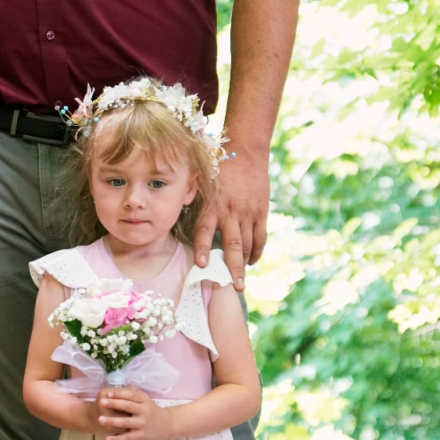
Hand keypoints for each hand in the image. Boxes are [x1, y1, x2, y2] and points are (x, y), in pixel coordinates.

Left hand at [96, 385, 164, 439]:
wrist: (166, 425)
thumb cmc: (149, 409)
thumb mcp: (144, 399)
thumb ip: (132, 392)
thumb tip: (116, 388)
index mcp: (144, 400)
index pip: (131, 395)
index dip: (119, 394)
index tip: (108, 393)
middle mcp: (144, 411)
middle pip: (128, 406)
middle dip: (114, 404)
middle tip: (101, 402)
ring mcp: (142, 423)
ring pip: (126, 422)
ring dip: (113, 421)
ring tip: (100, 419)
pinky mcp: (140, 435)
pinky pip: (127, 437)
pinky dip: (117, 439)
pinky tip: (107, 439)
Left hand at [192, 151, 269, 290]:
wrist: (246, 152)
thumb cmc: (218, 168)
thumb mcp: (202, 183)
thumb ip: (194, 203)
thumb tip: (178, 217)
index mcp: (212, 205)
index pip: (204, 231)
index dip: (202, 249)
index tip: (201, 266)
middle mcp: (230, 211)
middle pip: (233, 245)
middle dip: (233, 268)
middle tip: (234, 287)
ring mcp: (248, 213)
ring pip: (247, 244)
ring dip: (244, 263)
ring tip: (240, 280)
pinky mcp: (261, 212)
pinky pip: (261, 236)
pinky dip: (257, 251)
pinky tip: (252, 261)